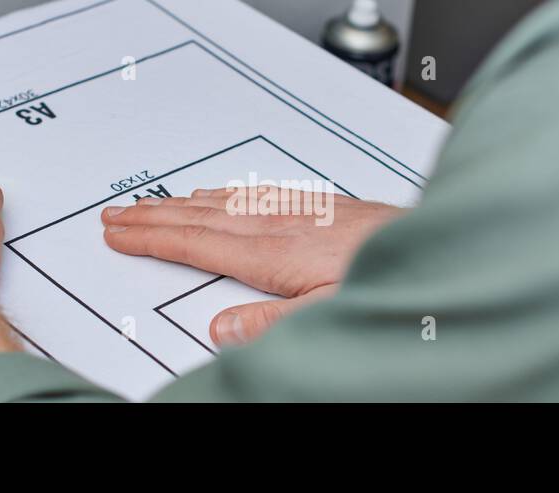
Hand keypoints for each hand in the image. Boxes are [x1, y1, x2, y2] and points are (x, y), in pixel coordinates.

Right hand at [101, 187, 402, 345]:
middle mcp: (284, 225)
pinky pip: (257, 192)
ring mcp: (303, 213)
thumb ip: (272, 324)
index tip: (118, 233)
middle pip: (202, 217)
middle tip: (116, 212)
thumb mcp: (330, 313)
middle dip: (154, 214)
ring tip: (154, 201)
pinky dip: (227, 192)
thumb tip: (221, 330)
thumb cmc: (390, 279)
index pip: (198, 244)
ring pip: (227, 201)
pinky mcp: (323, 208)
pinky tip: (224, 192)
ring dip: (184, 202)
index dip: (153, 238)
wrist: (442, 246)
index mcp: (276, 254)